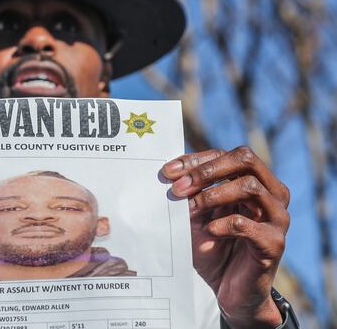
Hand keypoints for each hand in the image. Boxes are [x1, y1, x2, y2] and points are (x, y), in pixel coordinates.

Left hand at [162, 147, 289, 328]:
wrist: (229, 290)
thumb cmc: (213, 247)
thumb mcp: (197, 215)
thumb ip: (190, 192)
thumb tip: (171, 173)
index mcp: (255, 181)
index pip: (228, 155)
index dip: (197, 160)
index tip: (168, 171)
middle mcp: (272, 194)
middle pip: (246, 160)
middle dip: (207, 170)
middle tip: (179, 187)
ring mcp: (277, 218)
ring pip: (250, 187)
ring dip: (213, 195)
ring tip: (191, 208)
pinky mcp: (274, 244)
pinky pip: (248, 225)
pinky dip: (223, 225)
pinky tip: (209, 231)